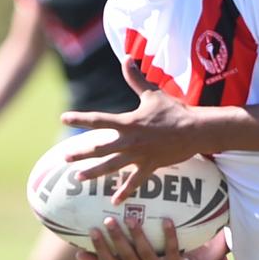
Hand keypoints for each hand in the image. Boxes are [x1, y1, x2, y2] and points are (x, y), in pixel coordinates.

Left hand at [61, 58, 202, 201]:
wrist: (194, 130)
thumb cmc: (174, 110)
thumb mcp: (153, 93)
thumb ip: (136, 79)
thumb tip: (126, 58)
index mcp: (128, 122)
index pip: (98, 120)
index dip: (80, 119)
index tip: (63, 118)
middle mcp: (130, 140)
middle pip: (99, 148)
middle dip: (80, 154)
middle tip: (65, 158)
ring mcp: (139, 155)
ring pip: (112, 167)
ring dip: (94, 173)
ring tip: (79, 178)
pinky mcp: (150, 166)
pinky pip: (135, 182)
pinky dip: (125, 192)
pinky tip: (114, 202)